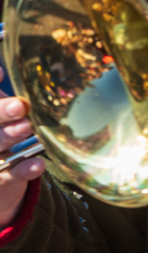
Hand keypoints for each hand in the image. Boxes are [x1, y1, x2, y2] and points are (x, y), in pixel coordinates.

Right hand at [0, 73, 44, 227]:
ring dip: (9, 137)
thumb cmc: (2, 126)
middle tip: (19, 106)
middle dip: (0, 113)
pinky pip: (10, 176)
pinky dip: (24, 170)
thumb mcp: (1, 109)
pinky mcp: (0, 179)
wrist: (0, 171)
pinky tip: (38, 163)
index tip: (1, 72)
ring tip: (27, 127)